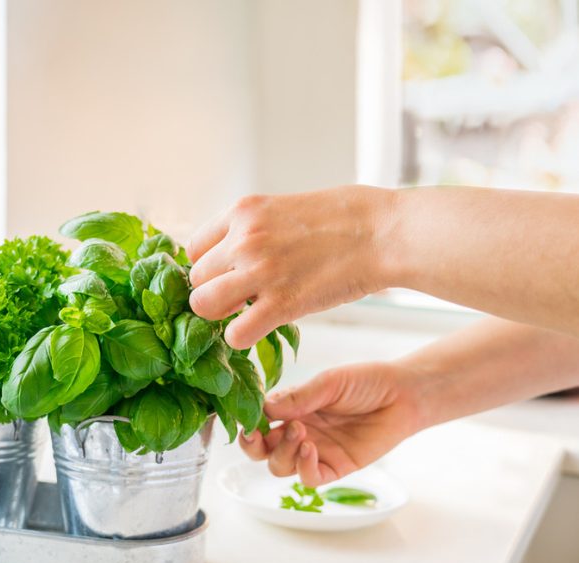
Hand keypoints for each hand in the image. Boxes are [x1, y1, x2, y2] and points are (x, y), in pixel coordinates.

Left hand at [186, 186, 396, 349]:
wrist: (384, 232)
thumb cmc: (345, 217)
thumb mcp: (285, 207)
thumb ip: (254, 228)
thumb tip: (235, 252)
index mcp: (243, 211)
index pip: (194, 248)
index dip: (209, 268)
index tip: (228, 276)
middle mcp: (243, 239)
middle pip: (196, 280)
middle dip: (214, 292)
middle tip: (240, 298)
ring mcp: (260, 271)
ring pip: (203, 306)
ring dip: (221, 316)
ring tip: (245, 313)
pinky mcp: (281, 304)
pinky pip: (235, 334)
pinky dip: (242, 338)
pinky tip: (260, 329)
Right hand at [240, 362, 429, 486]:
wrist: (403, 395)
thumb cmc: (365, 382)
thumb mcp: (328, 383)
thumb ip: (297, 397)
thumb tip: (264, 407)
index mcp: (291, 409)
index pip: (258, 421)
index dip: (248, 422)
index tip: (246, 418)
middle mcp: (298, 432)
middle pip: (261, 450)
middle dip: (253, 445)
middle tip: (258, 434)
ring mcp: (316, 451)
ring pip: (280, 466)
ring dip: (282, 452)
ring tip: (299, 432)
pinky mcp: (336, 467)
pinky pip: (309, 478)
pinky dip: (303, 468)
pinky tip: (310, 449)